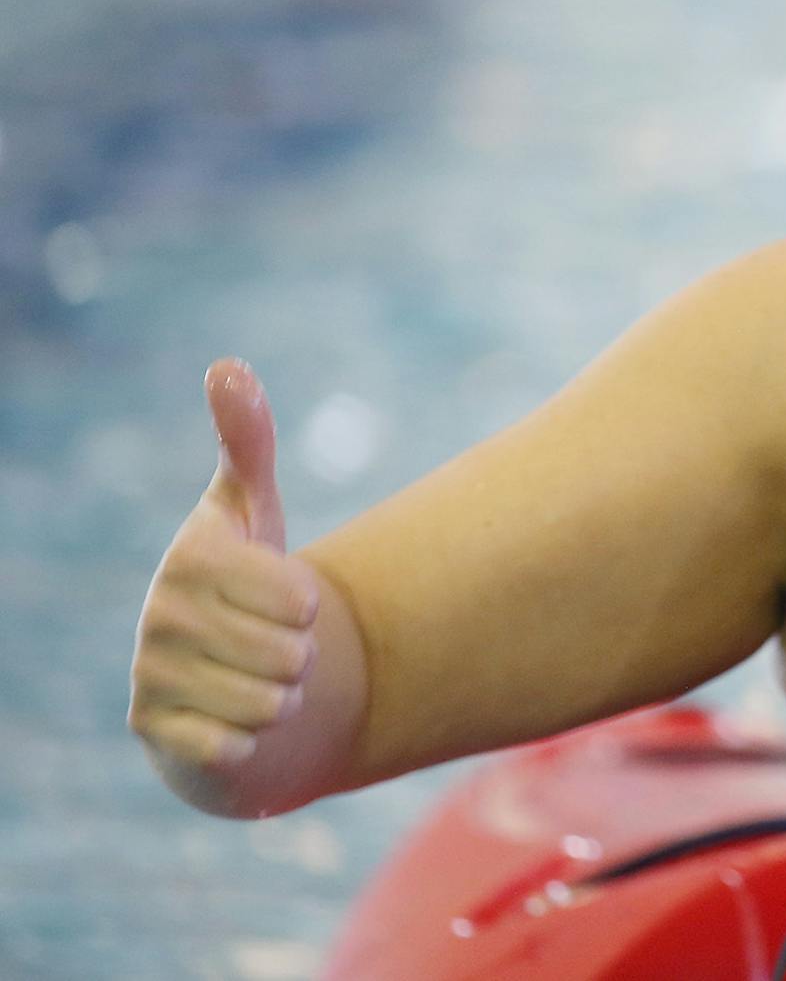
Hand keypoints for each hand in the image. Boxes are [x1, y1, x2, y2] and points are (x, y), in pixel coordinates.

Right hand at [129, 360, 320, 780]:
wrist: (215, 669)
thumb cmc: (247, 579)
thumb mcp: (254, 507)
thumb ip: (247, 440)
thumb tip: (226, 365)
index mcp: (191, 556)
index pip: (299, 597)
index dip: (309, 604)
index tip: (286, 595)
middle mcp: (158, 614)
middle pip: (290, 654)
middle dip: (301, 656)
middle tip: (275, 644)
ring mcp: (149, 674)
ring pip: (270, 703)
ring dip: (282, 697)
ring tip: (259, 678)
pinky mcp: (152, 731)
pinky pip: (234, 747)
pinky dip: (252, 740)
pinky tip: (233, 720)